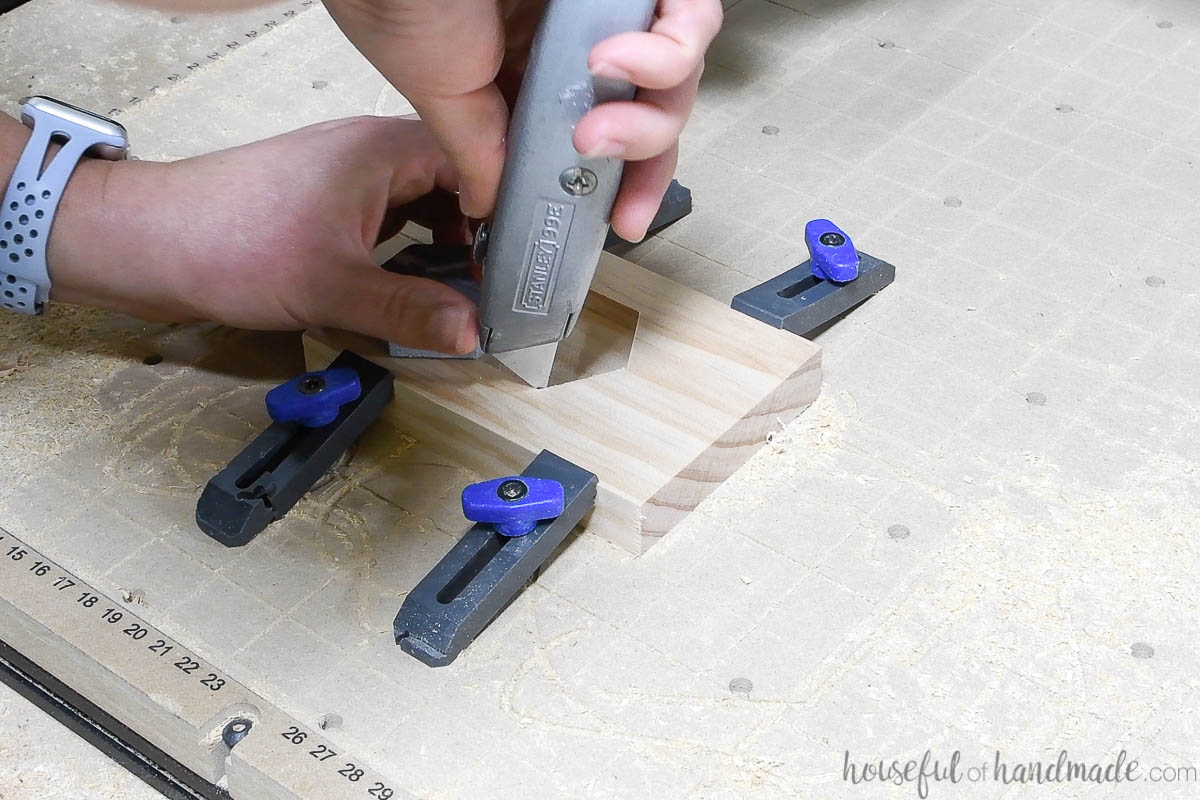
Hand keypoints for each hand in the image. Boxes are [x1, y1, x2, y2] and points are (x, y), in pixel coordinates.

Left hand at [49, 116, 479, 353]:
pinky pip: (392, 220)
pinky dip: (412, 250)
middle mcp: (372, 151)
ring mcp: (349, 175)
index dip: (511, 208)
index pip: (477, 161)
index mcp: (384, 149)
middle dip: (482, 235)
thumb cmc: (230, 245)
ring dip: (446, 246)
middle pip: (455, 185)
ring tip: (468, 292)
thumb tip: (474, 332)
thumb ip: (411, 310)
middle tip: (505, 283)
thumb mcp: (333, 287)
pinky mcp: (328, 201)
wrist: (149, 243)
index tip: (529, 256)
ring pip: (424, 205)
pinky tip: (418, 287)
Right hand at [324, 0, 722, 240]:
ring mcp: (609, 7)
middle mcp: (579, 40)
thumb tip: (488, 205)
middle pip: (655, 113)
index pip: (605, 138)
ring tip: (594, 125)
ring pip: (679, 76)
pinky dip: (666, 52)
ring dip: (647, 117)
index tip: (622, 221)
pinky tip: (610, 61)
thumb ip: (478, 154)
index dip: (624, 182)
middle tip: (604, 170)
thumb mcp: (441, 96)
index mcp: (534, 74)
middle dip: (642, 157)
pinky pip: (692, 20)